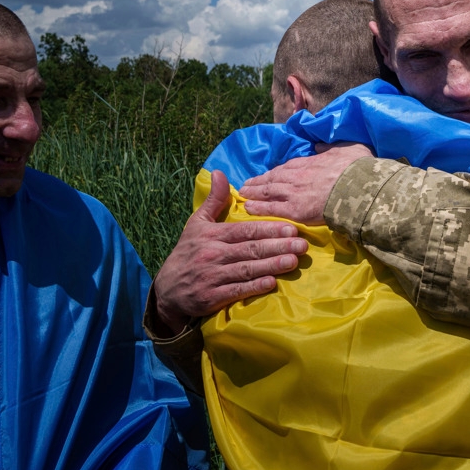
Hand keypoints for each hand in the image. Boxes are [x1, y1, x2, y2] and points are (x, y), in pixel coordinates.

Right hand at [152, 170, 309, 334]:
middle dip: (278, 246)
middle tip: (302, 244)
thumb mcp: (197, 223)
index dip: (269, 228)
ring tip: (293, 261)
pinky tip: (272, 283)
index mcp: (212, 235)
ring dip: (271, 265)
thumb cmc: (188, 252)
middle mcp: (213, 254)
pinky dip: (254, 287)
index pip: (245, 230)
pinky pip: (236, 291)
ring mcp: (212, 276)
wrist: (167, 289)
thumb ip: (213, 200)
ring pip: (246, 269)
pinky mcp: (212, 297)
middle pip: (250, 249)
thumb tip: (219, 172)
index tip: (291, 228)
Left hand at [240, 142, 373, 223]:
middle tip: (245, 185)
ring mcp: (293, 194)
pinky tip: (248, 209)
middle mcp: (295, 176)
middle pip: (271, 179)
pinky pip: (271, 209)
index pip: (284, 167)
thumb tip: (319, 146)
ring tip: (243, 195)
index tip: (264, 175)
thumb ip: (329, 147)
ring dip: (253, 193)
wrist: (359, 187)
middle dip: (257, 182)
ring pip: (267, 193)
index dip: (272, 172)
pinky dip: (258, 208)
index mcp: (306, 162)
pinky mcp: (295, 211)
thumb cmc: (356, 167)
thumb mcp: (346, 147)